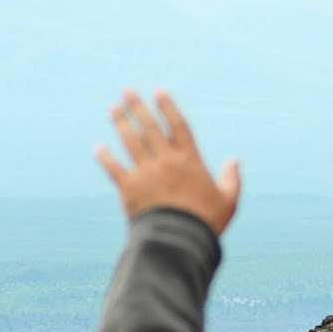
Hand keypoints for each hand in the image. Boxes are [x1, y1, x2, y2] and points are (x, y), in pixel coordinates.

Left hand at [96, 90, 240, 236]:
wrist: (178, 240)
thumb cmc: (205, 222)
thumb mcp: (228, 199)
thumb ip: (232, 178)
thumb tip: (234, 160)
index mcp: (190, 159)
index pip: (178, 124)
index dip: (168, 106)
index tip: (159, 91)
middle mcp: (166, 160)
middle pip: (150, 127)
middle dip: (138, 106)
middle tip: (127, 91)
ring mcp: (146, 173)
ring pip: (131, 141)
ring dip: (121, 123)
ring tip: (113, 109)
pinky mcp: (129, 188)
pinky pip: (114, 168)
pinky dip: (105, 157)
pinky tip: (98, 147)